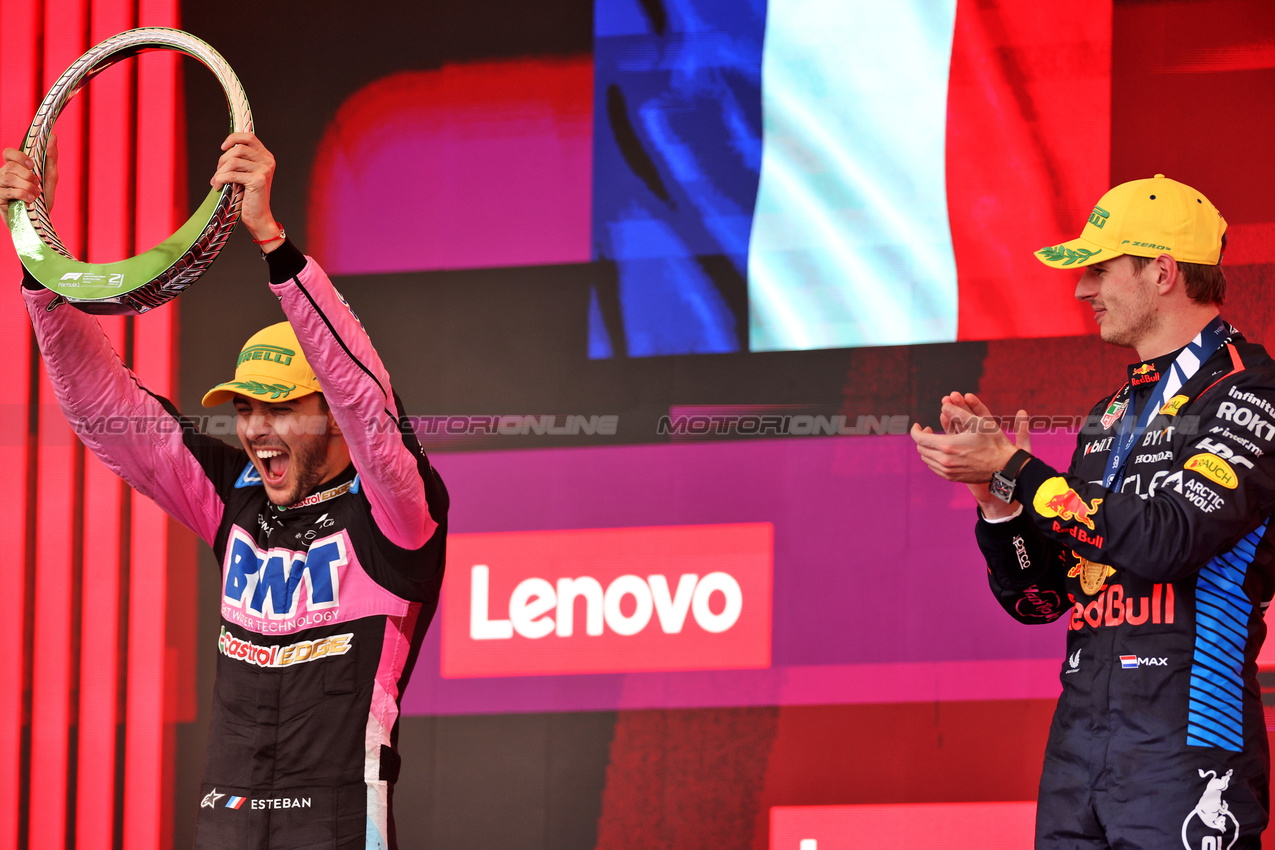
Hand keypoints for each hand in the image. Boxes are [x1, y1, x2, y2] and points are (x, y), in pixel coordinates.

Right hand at [0, 134, 55, 218]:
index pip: (8, 153)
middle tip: (37, 183)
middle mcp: (4, 175)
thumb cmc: (42, 198)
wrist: (39, 222)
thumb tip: (53, 136)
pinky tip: (31, 200)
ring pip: (8, 178)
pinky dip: (23, 195)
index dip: (18, 156)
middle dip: (27, 174)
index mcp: (15, 168)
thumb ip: (50, 157)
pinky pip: (8, 191)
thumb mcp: (50, 177)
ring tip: (36, 194)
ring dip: (27, 186)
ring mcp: (0, 187)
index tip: (32, 164)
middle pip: (10, 166)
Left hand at [211, 132, 281, 248]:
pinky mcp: (258, 181)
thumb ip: (241, 160)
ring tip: (216, 181)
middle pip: (238, 149)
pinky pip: (232, 174)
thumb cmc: (249, 196)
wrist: (258, 217)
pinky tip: (217, 186)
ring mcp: (264, 170)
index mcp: (266, 157)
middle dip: (223, 160)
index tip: (223, 147)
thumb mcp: (246, 173)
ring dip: (220, 171)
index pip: (249, 137)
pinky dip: (220, 180)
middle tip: (218, 172)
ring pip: (233, 161)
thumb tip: (225, 148)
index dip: (233, 138)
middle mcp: (268, 161)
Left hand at [911, 392, 1030, 516]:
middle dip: (922, 437)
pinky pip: (934, 468)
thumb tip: (943, 406)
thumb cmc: (993, 443)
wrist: (1004, 466)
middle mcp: (944, 460)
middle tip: (930, 430)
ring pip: (926, 459)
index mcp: (947, 446)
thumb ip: (959, 413)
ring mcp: (947, 471)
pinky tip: (942, 452)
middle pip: (921, 448)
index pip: (919, 438)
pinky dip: (933, 458)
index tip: (919, 425)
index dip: (915, 430)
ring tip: (936, 440)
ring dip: (927, 448)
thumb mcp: (979, 423)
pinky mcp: (952, 478)